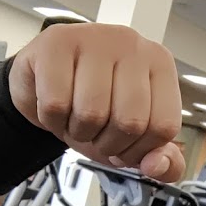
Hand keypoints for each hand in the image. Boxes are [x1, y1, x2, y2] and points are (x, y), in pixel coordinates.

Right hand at [8, 23, 184, 181]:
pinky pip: (55, 104)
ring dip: (78, 132)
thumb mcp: (132, 138)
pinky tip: (56, 106)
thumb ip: (160, 159)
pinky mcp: (55, 42)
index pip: (163, 126)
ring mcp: (93, 38)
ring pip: (92, 113)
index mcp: (159, 64)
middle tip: (96, 132)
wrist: (42, 81)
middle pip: (130, 122)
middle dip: (107, 144)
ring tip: (75, 117)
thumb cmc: (91, 104)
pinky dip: (52, 120)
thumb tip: (158, 167)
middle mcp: (132, 44)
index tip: (124, 146)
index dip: (139, 151)